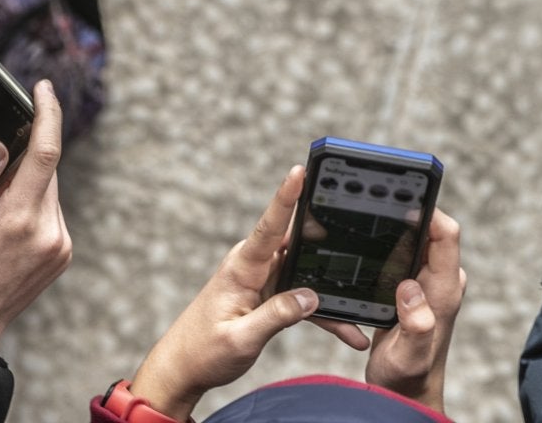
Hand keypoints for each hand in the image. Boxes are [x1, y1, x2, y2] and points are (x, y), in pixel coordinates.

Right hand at [0, 80, 72, 352]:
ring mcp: (61, 244)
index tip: (43, 88)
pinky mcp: (63, 253)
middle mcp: (51, 231)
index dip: (47, 114)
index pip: (46, 152)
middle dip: (17, 163)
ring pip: (46, 191)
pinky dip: (29, 207)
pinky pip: (48, 212)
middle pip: (44, 171)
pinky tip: (2, 231)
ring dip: (22, 188)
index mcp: (21, 220)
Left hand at [131, 166, 367, 420]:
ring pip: (308, 273)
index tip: (299, 171)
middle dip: (329, 239)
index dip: (286, 197)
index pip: (269, 226)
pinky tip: (347, 330)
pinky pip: (302, 297)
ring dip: (331, 291)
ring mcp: (264, 280)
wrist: (182, 370)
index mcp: (243, 268)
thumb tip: (310, 297)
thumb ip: (276, 316)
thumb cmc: (202, 352)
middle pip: (299, 243)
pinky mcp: (270, 295)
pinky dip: (323, 313)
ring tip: (358, 313)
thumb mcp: (240, 338)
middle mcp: (254, 266)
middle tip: (359, 238)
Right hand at [365, 210, 464, 413]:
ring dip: (399, 228)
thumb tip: (410, 290)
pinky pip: (407, 255)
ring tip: (374, 216)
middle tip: (380, 201)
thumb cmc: (408, 376)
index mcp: (443, 289)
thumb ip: (416, 324)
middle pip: (431, 230)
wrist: (406, 390)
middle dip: (409, 213)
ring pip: (418, 241)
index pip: (446, 234)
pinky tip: (373, 245)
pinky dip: (392, 246)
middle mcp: (440, 281)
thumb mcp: (410, 354)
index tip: (403, 199)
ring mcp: (429, 283)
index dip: (429, 211)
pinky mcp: (415, 288)